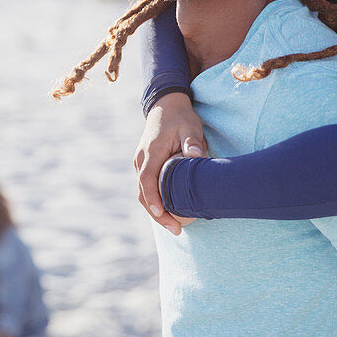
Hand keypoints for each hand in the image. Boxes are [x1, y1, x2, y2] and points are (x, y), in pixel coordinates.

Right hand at [134, 92, 206, 235]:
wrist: (165, 106)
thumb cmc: (180, 118)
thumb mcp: (190, 126)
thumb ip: (192, 142)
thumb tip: (196, 156)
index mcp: (151, 151)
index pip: (147, 178)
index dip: (152, 198)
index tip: (161, 213)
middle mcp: (141, 158)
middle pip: (143, 191)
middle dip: (156, 213)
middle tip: (175, 230)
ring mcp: (140, 162)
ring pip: (143, 191)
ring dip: (155, 209)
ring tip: (173, 226)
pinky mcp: (144, 164)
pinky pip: (146, 186)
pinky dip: (154, 200)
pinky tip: (168, 211)